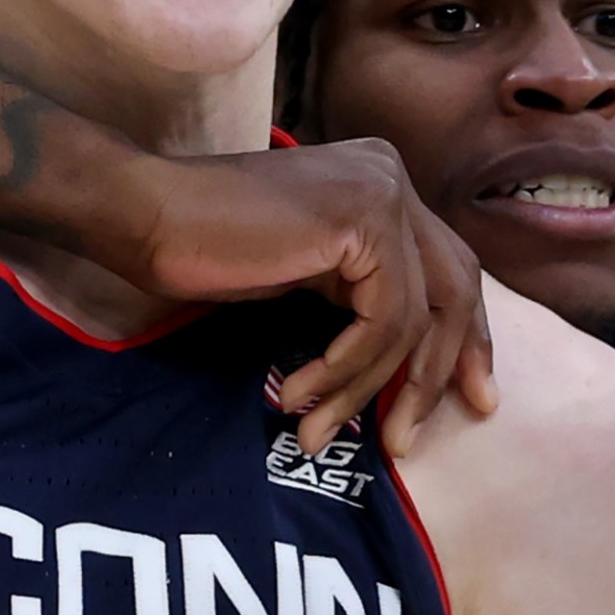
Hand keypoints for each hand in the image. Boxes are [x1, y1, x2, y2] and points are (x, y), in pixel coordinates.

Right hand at [105, 138, 495, 457]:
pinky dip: (347, 369)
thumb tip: (410, 363)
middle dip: (446, 367)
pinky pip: (382, 321)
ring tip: (316, 431)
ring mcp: (383, 192)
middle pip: (453, 288)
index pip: (449, 268)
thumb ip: (360, 293)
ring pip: (413, 318)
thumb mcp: (308, 272)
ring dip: (365, 389)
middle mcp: (392, 177)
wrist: (147, 214)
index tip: (468, 398)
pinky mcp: (364, 219)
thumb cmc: (208, 248)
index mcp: (383, 184)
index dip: (464, 337)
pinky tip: (300, 392)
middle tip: (415, 437)